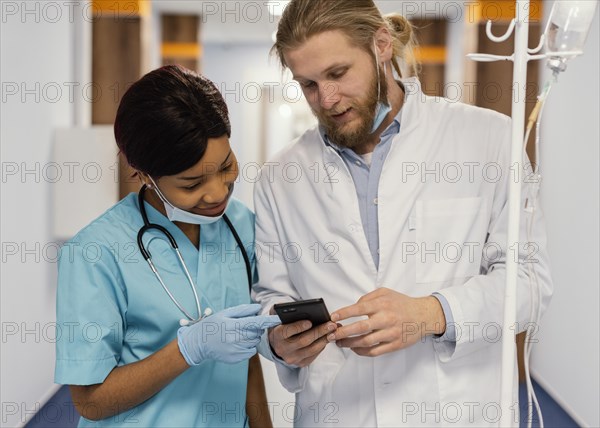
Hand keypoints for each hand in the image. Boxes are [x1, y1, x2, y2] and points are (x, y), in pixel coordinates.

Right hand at [177, 303, 280, 364]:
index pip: (256, 322)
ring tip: (239, 334)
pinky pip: (251, 352)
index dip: (269, 321)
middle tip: (245, 326)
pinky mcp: (235, 358)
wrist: (198, 343)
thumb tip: (258, 308)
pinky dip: (248, 347)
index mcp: (233, 325)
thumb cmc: (212, 325)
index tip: (279, 319)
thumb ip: (243, 310)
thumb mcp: (225, 313)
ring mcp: (235, 350)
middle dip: (256, 328)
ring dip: (252, 337)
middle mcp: (235, 338)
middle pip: (257, 332)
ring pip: (254, 342)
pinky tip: (237, 343)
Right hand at [268, 316, 336, 367]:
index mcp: (276, 336)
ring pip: (311, 350)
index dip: (298, 327)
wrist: (278, 343)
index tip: (309, 322)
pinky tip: (329, 337)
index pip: (287, 331)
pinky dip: (322, 346)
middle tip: (330, 325)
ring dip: (324, 339)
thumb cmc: (282, 326)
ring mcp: (292, 358)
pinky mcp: (300, 363)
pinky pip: (314, 355)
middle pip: (303, 341)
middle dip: (318, 332)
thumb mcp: (279, 317)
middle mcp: (283, 349)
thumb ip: (283, 310)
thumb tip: (294, 306)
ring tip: (333, 330)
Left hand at [327, 288, 445, 356]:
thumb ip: (368, 297)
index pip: (358, 309)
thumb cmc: (402, 303)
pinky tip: (354, 349)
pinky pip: (375, 352)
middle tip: (331, 335)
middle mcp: (386, 319)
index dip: (343, 314)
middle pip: (360, 328)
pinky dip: (362, 352)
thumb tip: (353, 307)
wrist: (424, 315)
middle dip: (342, 332)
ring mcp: (391, 333)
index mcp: (382, 304)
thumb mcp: (385, 292)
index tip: (333, 318)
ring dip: (349, 344)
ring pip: (365, 342)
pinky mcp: (395, 345)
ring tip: (340, 343)